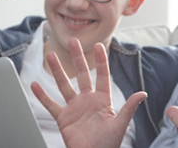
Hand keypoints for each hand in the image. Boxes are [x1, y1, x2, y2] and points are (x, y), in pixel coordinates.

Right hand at [31, 38, 146, 147]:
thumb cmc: (108, 144)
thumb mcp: (119, 125)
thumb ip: (129, 108)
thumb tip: (143, 93)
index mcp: (102, 99)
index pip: (102, 75)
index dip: (101, 60)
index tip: (99, 45)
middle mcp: (88, 99)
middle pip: (82, 73)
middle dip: (78, 57)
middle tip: (73, 41)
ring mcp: (74, 107)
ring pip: (64, 84)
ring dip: (57, 70)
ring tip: (51, 55)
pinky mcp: (63, 118)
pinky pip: (50, 104)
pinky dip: (42, 95)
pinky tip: (34, 84)